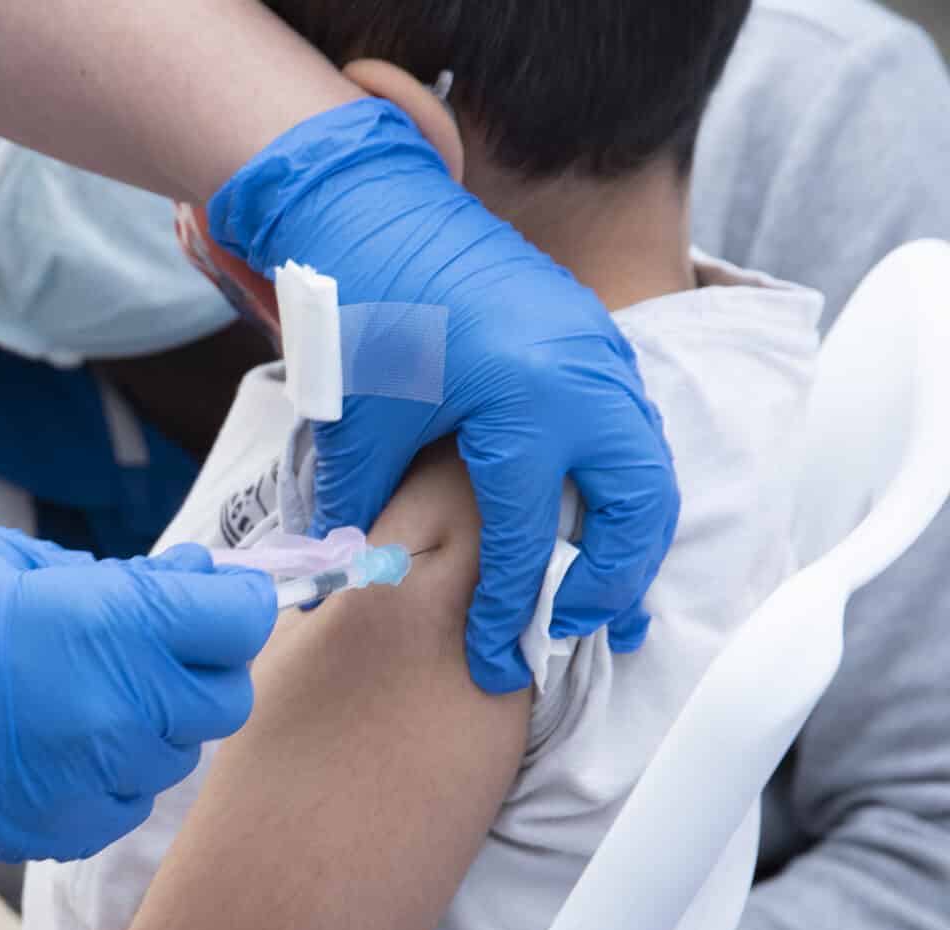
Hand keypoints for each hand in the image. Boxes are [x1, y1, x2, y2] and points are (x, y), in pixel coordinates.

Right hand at [0, 529, 275, 889]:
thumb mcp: (10, 565)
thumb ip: (114, 580)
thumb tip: (189, 579)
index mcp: (107, 626)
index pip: (239, 619)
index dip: (232, 603)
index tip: (213, 597)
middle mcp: (116, 710)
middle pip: (225, 698)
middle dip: (201, 666)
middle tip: (151, 646)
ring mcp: (92, 780)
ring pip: (178, 756)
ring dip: (153, 724)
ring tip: (84, 695)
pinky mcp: (63, 829)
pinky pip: (127, 802)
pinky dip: (111, 775)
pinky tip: (57, 745)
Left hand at [208, 99, 677, 692]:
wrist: (376, 205)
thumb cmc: (365, 307)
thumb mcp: (359, 418)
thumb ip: (360, 506)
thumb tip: (342, 580)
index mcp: (527, 402)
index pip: (531, 537)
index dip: (512, 610)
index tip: (496, 662)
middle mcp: (585, 380)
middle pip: (637, 507)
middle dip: (615, 581)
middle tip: (578, 632)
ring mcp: (601, 356)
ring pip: (649, 468)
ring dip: (630, 537)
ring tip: (602, 600)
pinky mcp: (596, 341)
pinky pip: (631, 429)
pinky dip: (621, 485)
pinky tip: (591, 522)